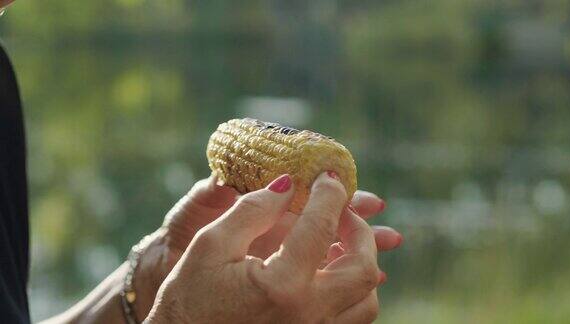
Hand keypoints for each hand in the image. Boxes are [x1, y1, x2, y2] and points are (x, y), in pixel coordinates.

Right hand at [145, 173, 382, 322]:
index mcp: (282, 286)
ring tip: (336, 242)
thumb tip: (287, 184)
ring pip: (367, 299)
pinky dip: (353, 290)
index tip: (328, 177)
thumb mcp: (211, 245)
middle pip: (364, 269)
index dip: (329, 194)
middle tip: (342, 212)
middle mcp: (308, 314)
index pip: (321, 228)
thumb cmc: (189, 298)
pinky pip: (352, 318)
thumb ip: (252, 210)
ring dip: (361, 263)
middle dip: (361, 231)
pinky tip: (329, 271)